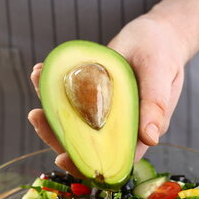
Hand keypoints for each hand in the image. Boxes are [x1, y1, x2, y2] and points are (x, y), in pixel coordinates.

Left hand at [28, 15, 189, 175]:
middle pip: (83, 144)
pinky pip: (68, 99)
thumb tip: (150, 139)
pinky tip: (42, 70)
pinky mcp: (90, 96)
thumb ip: (155, 105)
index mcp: (138, 132)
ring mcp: (101, 113)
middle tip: (36, 114)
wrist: (156, 34)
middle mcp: (116, 127)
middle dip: (55, 134)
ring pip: (70, 122)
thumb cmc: (162, 53)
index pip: (110, 160)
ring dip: (49, 107)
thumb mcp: (160, 74)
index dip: (86, 164)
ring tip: (38, 80)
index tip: (62, 157)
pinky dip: (52, 87)